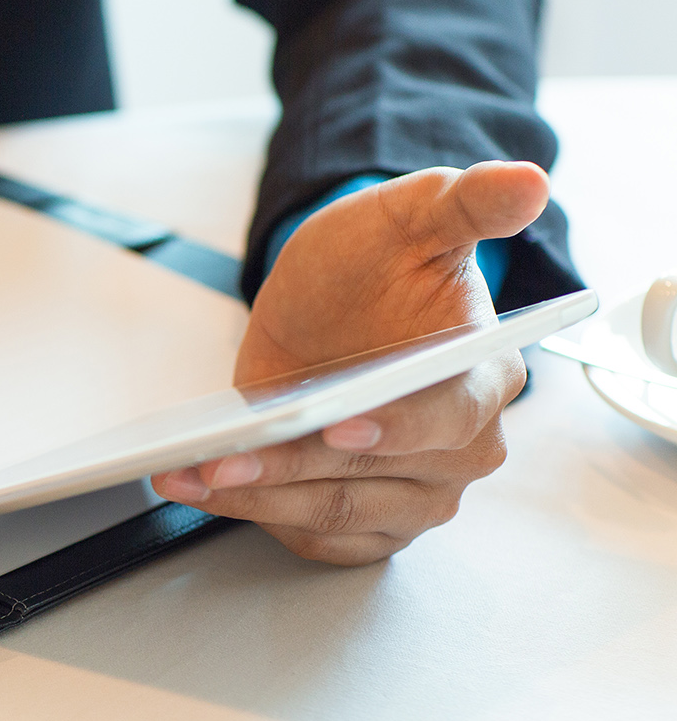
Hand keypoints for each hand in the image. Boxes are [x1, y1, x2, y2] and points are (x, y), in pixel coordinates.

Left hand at [153, 161, 550, 564]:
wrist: (327, 307)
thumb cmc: (374, 266)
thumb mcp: (409, 217)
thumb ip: (464, 203)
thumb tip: (527, 183)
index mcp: (485, 377)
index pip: (449, 418)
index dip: (395, 427)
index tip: (338, 426)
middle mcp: (462, 449)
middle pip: (376, 477)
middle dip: (294, 468)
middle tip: (223, 459)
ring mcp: (417, 494)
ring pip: (334, 513)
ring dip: (258, 498)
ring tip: (192, 475)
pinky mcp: (369, 524)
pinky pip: (314, 537)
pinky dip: (255, 517)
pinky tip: (201, 490)